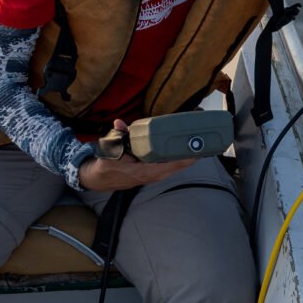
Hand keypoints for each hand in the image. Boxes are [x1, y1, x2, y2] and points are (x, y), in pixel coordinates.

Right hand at [78, 119, 196, 190]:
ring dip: (187, 158)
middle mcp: (151, 175)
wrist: (100, 179)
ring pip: (175, 167)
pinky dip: (180, 159)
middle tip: (203, 143)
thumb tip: (119, 123)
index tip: (196, 152)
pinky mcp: (153, 172)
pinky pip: (170, 166)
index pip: (168, 166)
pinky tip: (188, 151)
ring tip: (200, 146)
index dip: (183, 159)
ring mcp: (153, 175)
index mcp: (143, 171)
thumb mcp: (110, 149)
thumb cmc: (107, 165)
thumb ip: (117, 137)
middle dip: (190, 156)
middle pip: (177, 166)